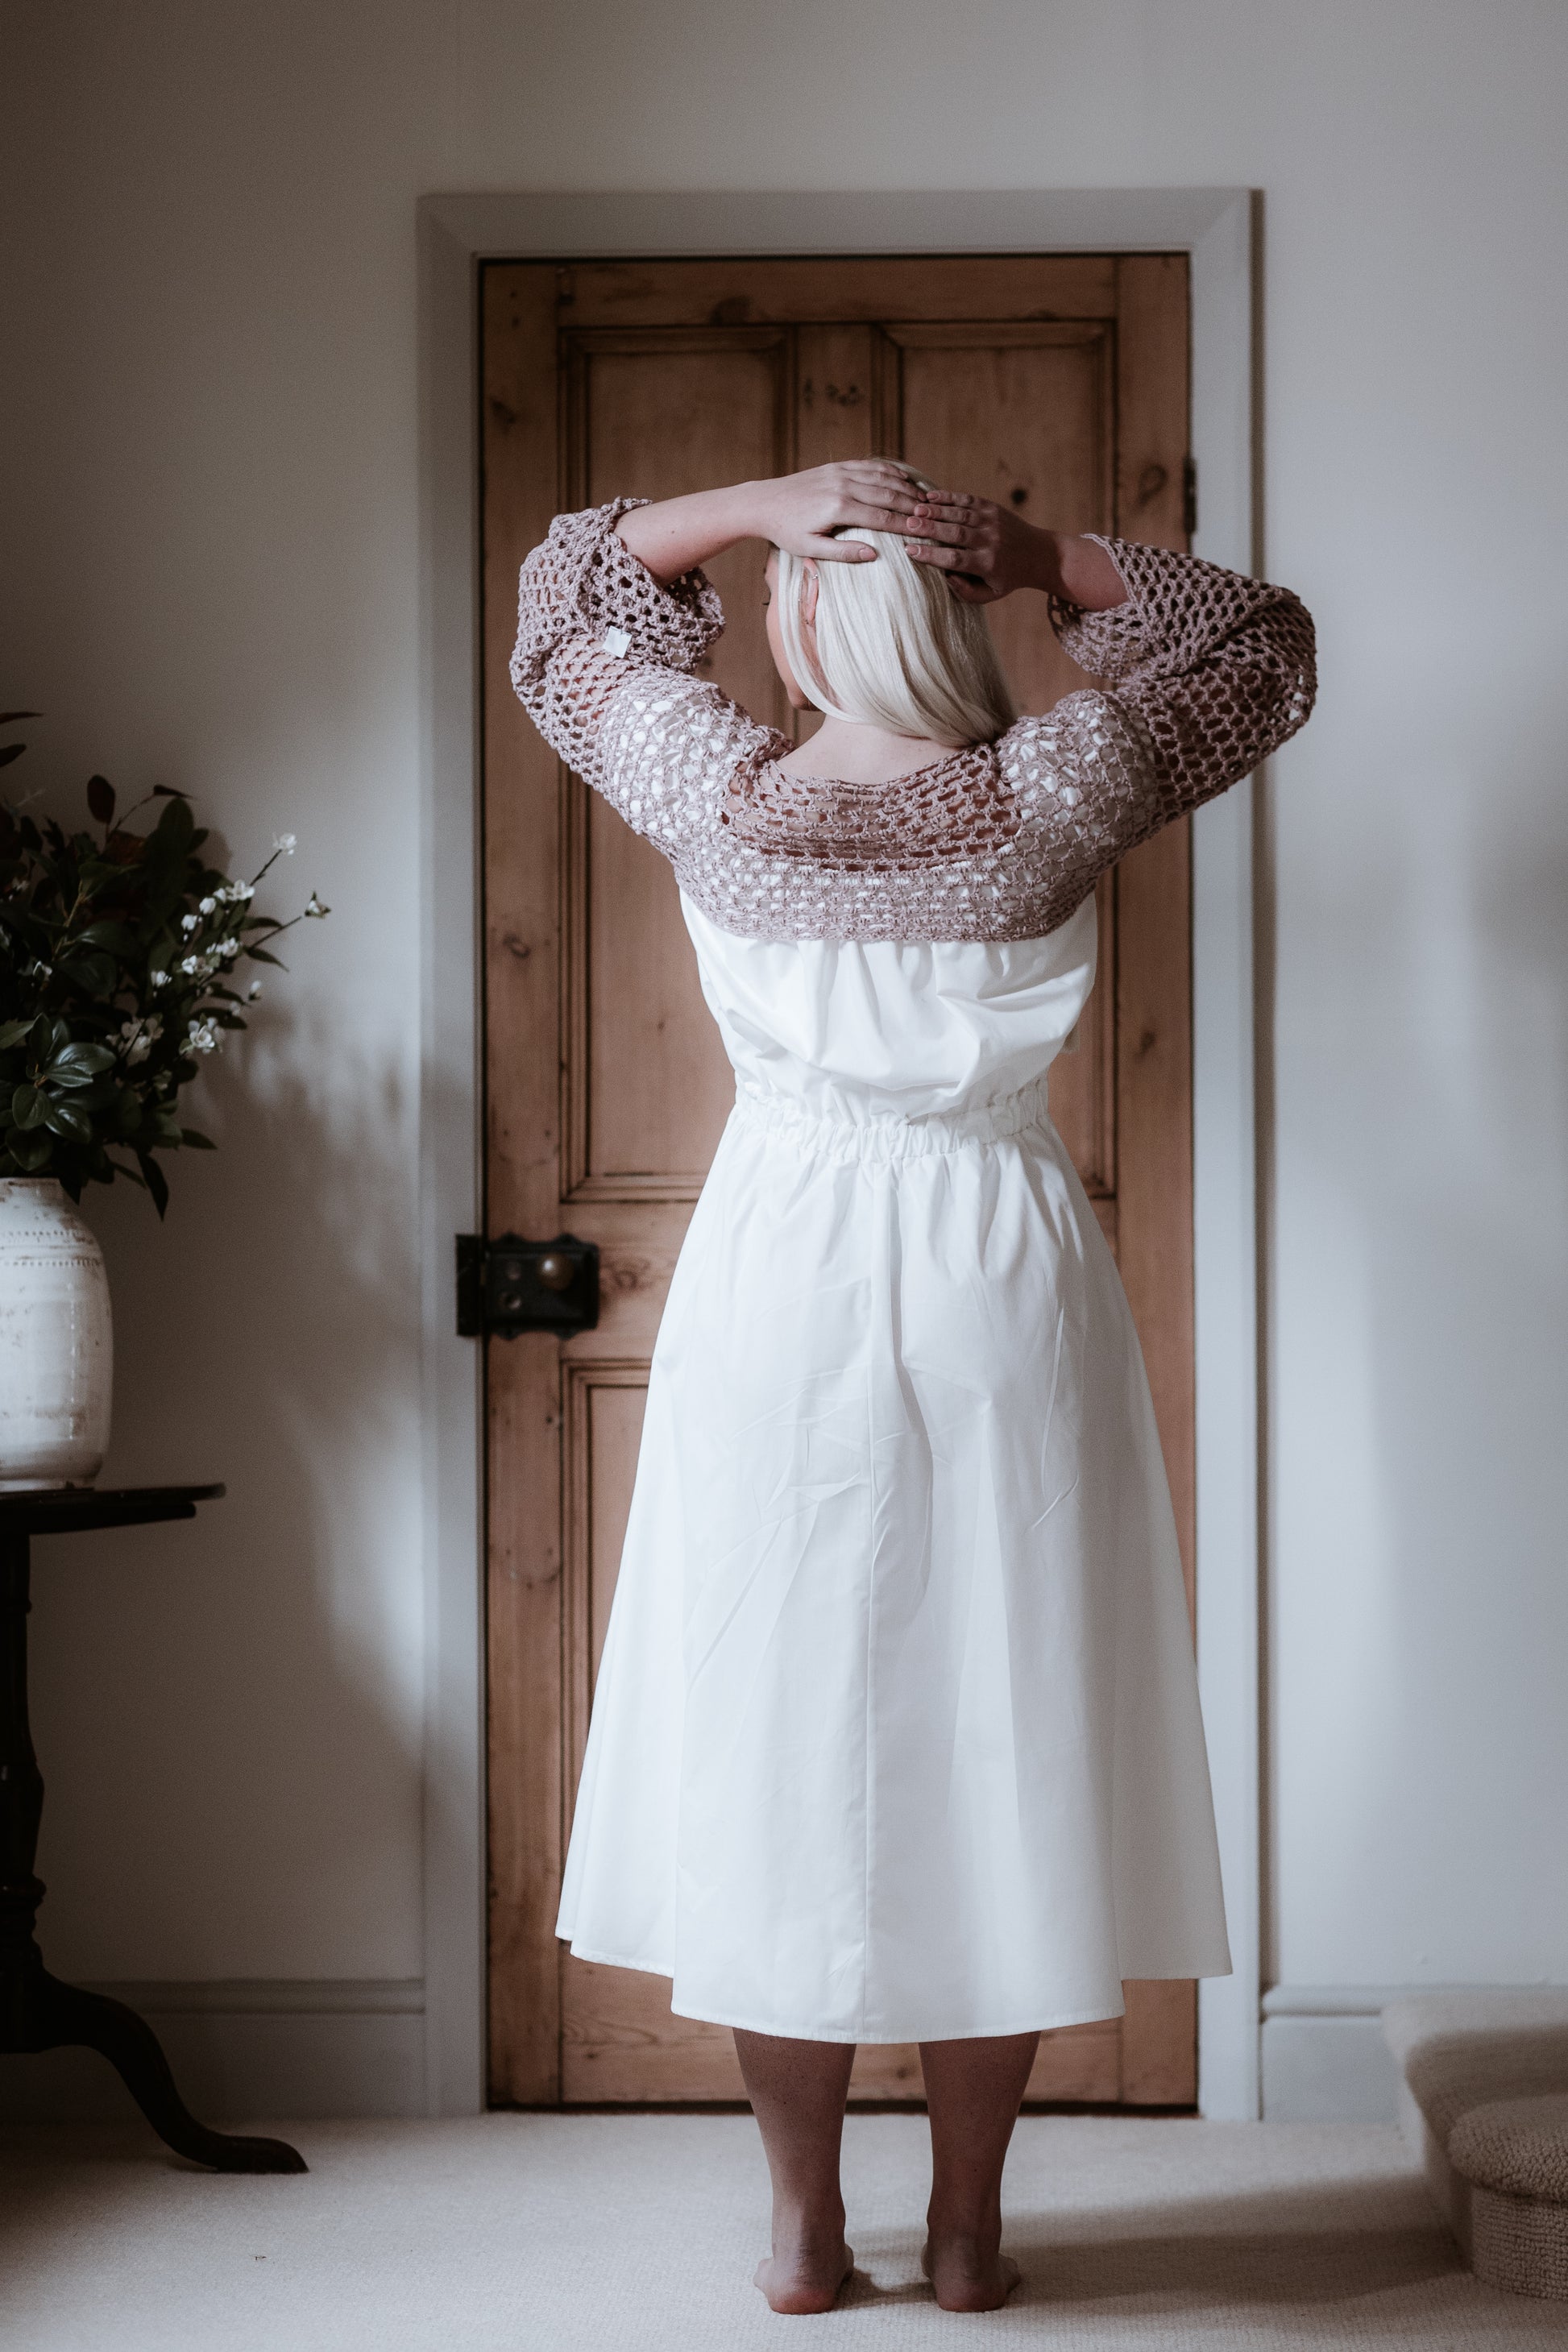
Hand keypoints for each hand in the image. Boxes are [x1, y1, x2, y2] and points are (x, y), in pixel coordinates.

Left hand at [748, 462, 925, 561]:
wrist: (764, 503)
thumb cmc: (786, 531)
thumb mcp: (810, 549)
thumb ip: (843, 553)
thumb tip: (873, 555)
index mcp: (838, 508)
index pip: (882, 518)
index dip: (905, 525)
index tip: (924, 532)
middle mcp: (843, 485)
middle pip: (889, 495)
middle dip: (914, 506)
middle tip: (934, 516)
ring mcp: (841, 472)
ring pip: (883, 477)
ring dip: (907, 488)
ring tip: (926, 500)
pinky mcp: (838, 465)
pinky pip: (871, 466)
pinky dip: (891, 472)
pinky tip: (905, 480)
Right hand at [903, 491, 1054, 603]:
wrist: (1038, 554)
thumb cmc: (1008, 578)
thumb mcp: (990, 594)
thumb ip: (966, 592)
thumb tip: (945, 577)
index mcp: (988, 564)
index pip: (955, 559)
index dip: (932, 555)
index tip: (910, 551)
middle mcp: (990, 541)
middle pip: (955, 533)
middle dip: (930, 528)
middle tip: (907, 525)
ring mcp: (992, 522)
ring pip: (960, 514)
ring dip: (937, 511)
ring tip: (915, 510)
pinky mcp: (993, 508)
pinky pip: (968, 500)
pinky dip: (949, 497)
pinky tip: (930, 496)